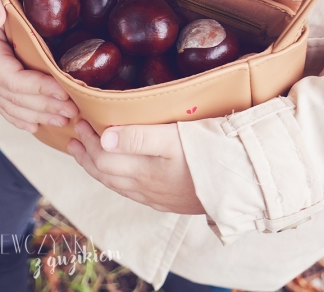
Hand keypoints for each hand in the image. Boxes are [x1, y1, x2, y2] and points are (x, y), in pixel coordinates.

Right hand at [0, 0, 78, 132]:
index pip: (12, 80)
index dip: (38, 89)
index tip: (64, 92)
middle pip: (16, 99)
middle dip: (45, 107)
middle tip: (74, 110)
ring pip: (13, 107)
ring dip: (39, 116)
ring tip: (66, 119)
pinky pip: (7, 107)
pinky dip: (22, 119)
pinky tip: (38, 126)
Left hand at [67, 120, 204, 214]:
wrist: (250, 181)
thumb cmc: (214, 152)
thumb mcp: (175, 138)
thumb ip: (138, 137)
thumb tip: (103, 138)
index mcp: (145, 172)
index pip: (103, 159)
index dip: (88, 142)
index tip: (80, 123)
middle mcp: (147, 189)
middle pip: (106, 175)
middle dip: (86, 157)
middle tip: (73, 140)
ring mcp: (159, 198)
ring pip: (118, 186)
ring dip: (99, 169)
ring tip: (87, 156)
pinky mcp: (172, 201)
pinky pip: (134, 193)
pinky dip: (118, 180)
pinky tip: (121, 176)